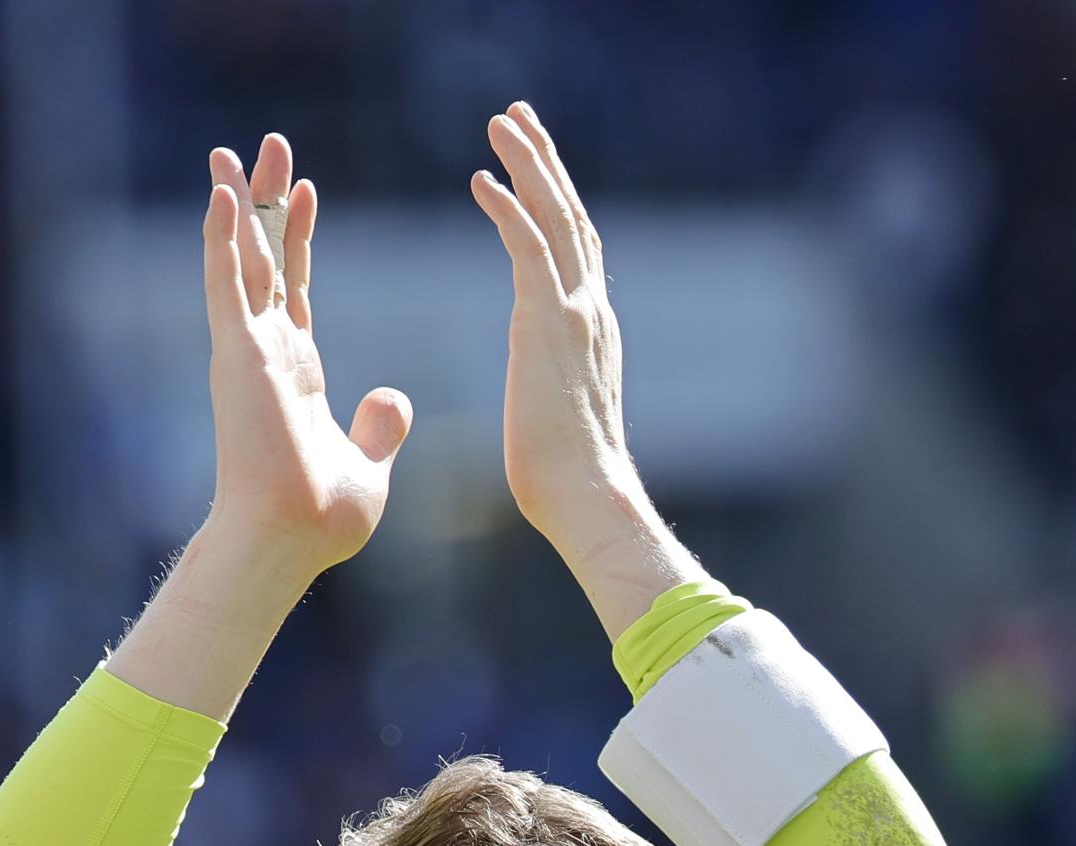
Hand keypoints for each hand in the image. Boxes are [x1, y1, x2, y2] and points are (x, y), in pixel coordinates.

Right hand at [202, 136, 411, 581]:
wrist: (292, 540)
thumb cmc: (322, 519)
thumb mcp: (368, 464)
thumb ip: (379, 428)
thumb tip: (394, 398)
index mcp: (297, 373)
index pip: (295, 288)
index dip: (297, 238)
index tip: (304, 190)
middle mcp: (267, 354)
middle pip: (264, 260)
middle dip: (264, 202)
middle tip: (264, 146)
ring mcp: (249, 353)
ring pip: (240, 261)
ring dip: (236, 205)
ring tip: (231, 151)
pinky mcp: (238, 358)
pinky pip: (228, 287)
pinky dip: (222, 240)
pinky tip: (220, 195)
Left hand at [471, 103, 638, 545]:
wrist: (587, 497)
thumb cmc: (566, 481)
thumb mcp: (559, 419)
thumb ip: (554, 390)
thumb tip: (544, 399)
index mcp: (593, 331)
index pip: (577, 250)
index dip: (557, 202)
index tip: (534, 168)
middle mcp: (592, 311)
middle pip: (571, 217)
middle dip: (545, 162)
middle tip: (518, 117)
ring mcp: (575, 313)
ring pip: (554, 218)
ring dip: (528, 165)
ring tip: (500, 124)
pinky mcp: (549, 323)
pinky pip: (527, 247)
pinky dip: (508, 207)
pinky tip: (481, 179)